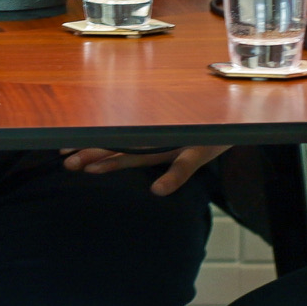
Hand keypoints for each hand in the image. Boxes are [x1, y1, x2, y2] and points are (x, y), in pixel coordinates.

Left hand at [62, 143, 229, 194]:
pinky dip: (172, 178)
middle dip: (92, 152)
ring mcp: (178, 142)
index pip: (118, 141)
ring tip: (88, 168)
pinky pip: (185, 167)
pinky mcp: (200, 150)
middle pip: (122, 146)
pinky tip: (157, 191)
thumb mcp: (188, 139)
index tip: (63, 150)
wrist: (243, 115)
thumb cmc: (212, 127)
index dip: (91, 146)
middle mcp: (162, 137)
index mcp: (157, 135)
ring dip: (115, 160)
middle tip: (65, 160)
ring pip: (141, 151)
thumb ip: (166, 154)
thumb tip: (146, 173)